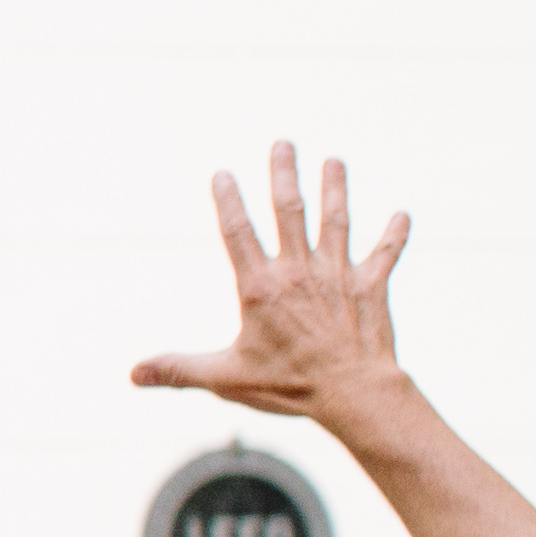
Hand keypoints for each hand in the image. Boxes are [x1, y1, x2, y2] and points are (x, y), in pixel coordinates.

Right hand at [132, 142, 412, 427]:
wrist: (354, 392)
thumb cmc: (290, 386)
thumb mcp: (226, 378)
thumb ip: (179, 369)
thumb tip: (132, 374)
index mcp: (261, 287)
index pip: (238, 233)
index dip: (228, 201)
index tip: (222, 173)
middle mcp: (299, 271)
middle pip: (290, 211)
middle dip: (284, 174)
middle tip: (283, 143)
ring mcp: (338, 275)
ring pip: (336, 221)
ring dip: (336, 189)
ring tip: (335, 161)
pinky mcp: (371, 287)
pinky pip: (385, 254)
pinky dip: (394, 234)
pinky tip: (403, 214)